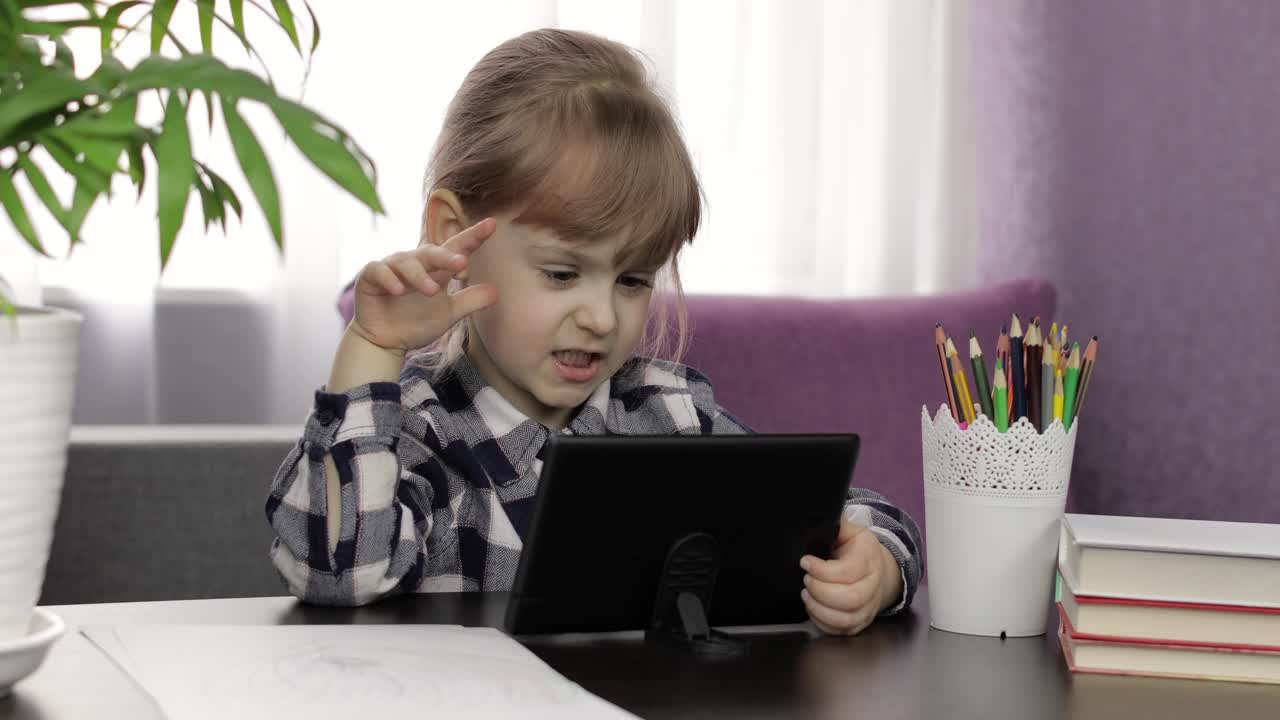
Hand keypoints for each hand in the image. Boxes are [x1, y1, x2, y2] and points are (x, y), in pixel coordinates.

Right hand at [349, 218, 498, 350]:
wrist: (385, 340)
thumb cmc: (416, 321)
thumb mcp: (449, 313)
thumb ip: (470, 301)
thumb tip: (496, 291)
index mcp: (435, 267)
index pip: (456, 248)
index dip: (473, 237)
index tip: (492, 225)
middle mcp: (414, 262)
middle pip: (432, 252)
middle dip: (446, 256)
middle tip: (461, 263)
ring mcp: (391, 267)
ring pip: (406, 262)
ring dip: (419, 276)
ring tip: (432, 291)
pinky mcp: (370, 276)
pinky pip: (379, 271)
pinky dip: (388, 279)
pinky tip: (397, 290)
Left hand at [799, 516, 902, 635]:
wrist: (880, 572)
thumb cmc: (859, 551)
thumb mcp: (851, 532)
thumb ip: (836, 524)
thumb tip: (819, 509)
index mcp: (868, 559)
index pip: (849, 571)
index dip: (822, 570)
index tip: (805, 562)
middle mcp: (872, 586)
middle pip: (850, 598)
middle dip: (820, 590)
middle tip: (806, 580)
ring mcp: (868, 607)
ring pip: (845, 618)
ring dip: (819, 608)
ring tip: (807, 595)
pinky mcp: (860, 622)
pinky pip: (841, 630)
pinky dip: (822, 622)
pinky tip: (814, 608)